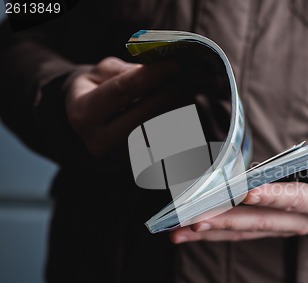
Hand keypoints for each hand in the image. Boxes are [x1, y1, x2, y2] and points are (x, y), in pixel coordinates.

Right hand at [66, 57, 187, 157]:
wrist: (93, 126)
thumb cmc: (98, 91)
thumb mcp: (101, 73)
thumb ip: (128, 70)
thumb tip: (160, 68)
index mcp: (85, 114)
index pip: (122, 91)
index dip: (150, 76)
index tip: (174, 63)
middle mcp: (103, 141)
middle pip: (147, 115)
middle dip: (173, 92)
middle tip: (194, 73)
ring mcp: (124, 158)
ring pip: (164, 132)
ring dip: (184, 108)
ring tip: (194, 88)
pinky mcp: (144, 165)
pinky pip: (173, 144)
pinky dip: (186, 125)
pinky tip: (193, 108)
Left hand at [170, 135, 307, 242]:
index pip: (300, 201)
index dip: (276, 197)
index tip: (248, 191)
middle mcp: (302, 221)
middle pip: (261, 221)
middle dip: (226, 219)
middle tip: (192, 218)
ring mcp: (284, 226)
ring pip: (245, 230)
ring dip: (211, 230)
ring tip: (178, 230)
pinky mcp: (271, 225)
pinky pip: (240, 231)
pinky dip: (215, 231)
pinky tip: (189, 230)